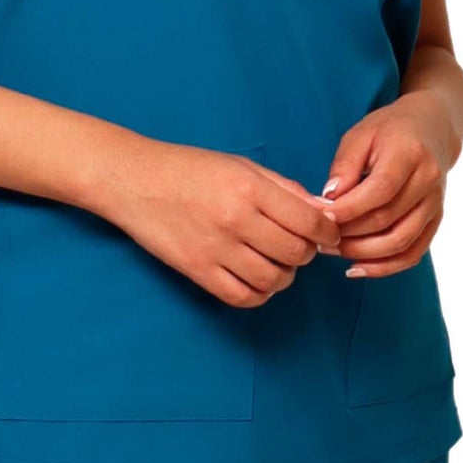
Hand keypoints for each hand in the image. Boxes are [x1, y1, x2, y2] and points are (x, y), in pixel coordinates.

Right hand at [98, 138, 337, 306]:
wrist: (134, 181)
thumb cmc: (189, 169)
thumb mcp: (240, 166)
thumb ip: (284, 189)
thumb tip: (322, 212)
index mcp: (249, 188)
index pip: (309, 221)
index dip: (328, 232)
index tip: (327, 234)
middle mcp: (235, 219)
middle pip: (296, 253)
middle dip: (307, 253)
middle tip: (299, 245)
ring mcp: (215, 249)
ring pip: (273, 280)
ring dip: (285, 276)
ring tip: (277, 263)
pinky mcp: (197, 271)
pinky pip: (242, 297)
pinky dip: (259, 294)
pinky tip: (257, 280)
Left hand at [321, 101, 450, 276]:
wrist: (432, 129)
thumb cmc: (390, 130)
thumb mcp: (361, 135)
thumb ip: (344, 166)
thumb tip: (328, 200)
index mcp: (410, 154)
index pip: (380, 190)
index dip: (348, 209)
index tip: (321, 218)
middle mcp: (428, 181)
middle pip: (387, 219)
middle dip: (349, 234)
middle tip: (319, 238)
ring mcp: (435, 203)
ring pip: (400, 241)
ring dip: (363, 253)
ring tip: (333, 251)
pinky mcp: (435, 221)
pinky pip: (413, 254)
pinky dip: (385, 267)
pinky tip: (357, 267)